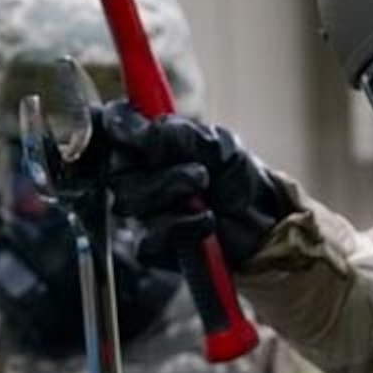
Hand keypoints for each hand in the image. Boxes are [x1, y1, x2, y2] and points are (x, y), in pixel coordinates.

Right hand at [94, 102, 294, 269]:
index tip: (143, 133)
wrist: (261, 220)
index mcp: (145, 142)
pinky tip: (206, 220)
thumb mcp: (217, 143)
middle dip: (161, 172)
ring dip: (171, 194)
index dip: (119, 126)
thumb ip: (181, 134)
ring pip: (129, 203)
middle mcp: (135, 175)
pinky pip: (148, 237)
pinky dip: (182, 226)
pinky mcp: (151, 247)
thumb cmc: (235, 176)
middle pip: (116, 171)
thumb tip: (148, 134)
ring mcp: (140, 212)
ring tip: (204, 192)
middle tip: (199, 173)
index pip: (111, 125)